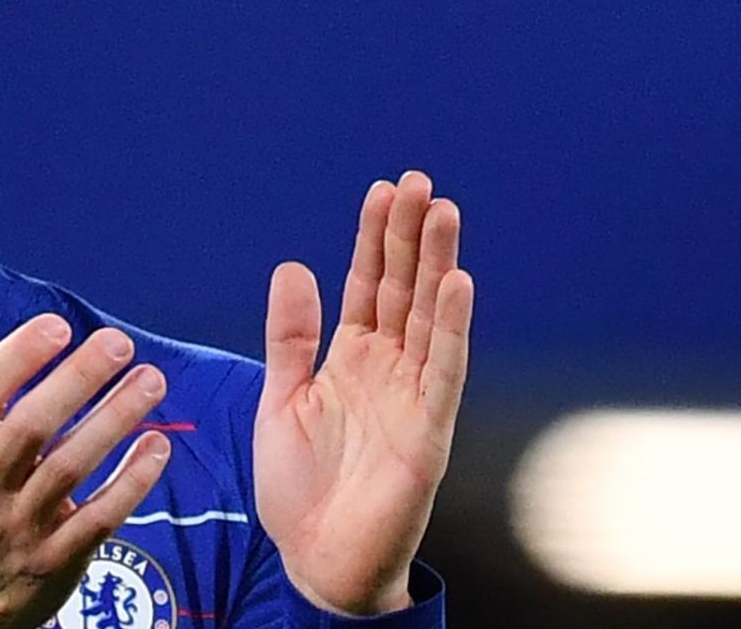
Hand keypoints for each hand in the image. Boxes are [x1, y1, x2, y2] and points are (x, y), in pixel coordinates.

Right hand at [0, 313, 169, 628]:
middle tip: (119, 343)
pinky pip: (99, 518)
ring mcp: (21, 526)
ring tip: (151, 381)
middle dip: (78, 381)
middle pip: (31, 428)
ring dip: (114, 421)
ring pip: (71, 468)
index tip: (56, 326)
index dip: (16, 358)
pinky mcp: (57, 559)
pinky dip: (131, 482)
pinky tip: (157, 446)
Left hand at [253, 170, 474, 613]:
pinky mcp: (429, 431)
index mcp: (351, 359)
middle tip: (419, 180)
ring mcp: (414, 396)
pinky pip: (444, 370)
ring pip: (430, 317)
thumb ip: (290, 337)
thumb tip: (293, 266)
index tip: (382, 190)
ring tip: (444, 210)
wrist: (316, 559)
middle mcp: (389, 369)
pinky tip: (458, 283)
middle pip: (404, 288)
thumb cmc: (300, 487)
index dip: (374, 238)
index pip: (368, 285)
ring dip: (438, 264)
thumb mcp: (282, 398)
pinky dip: (452, 327)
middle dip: (411, 235)